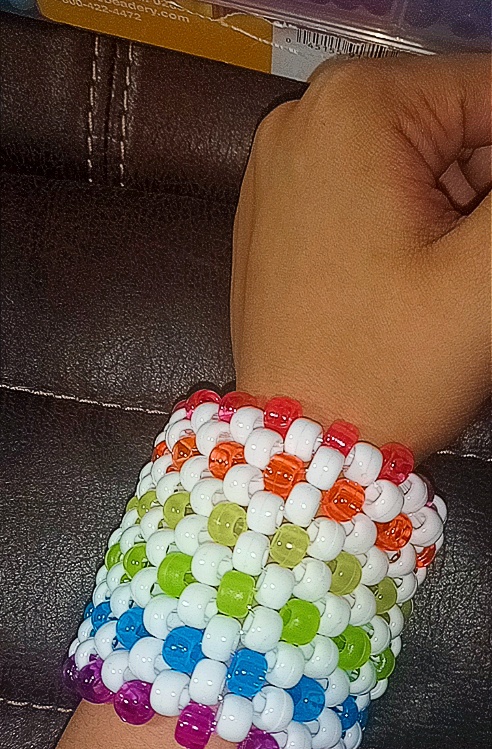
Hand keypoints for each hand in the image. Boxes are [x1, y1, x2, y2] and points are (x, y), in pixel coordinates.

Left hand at [231, 55, 490, 458]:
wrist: (297, 448)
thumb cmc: (387, 367)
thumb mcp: (485, 273)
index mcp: (354, 108)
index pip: (490, 91)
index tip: (486, 249)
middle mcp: (303, 119)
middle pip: (449, 125)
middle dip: (482, 192)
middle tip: (470, 269)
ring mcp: (280, 168)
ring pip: (411, 162)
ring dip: (454, 212)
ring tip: (444, 285)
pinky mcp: (277, 213)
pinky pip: (368, 193)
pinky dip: (411, 225)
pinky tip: (417, 281)